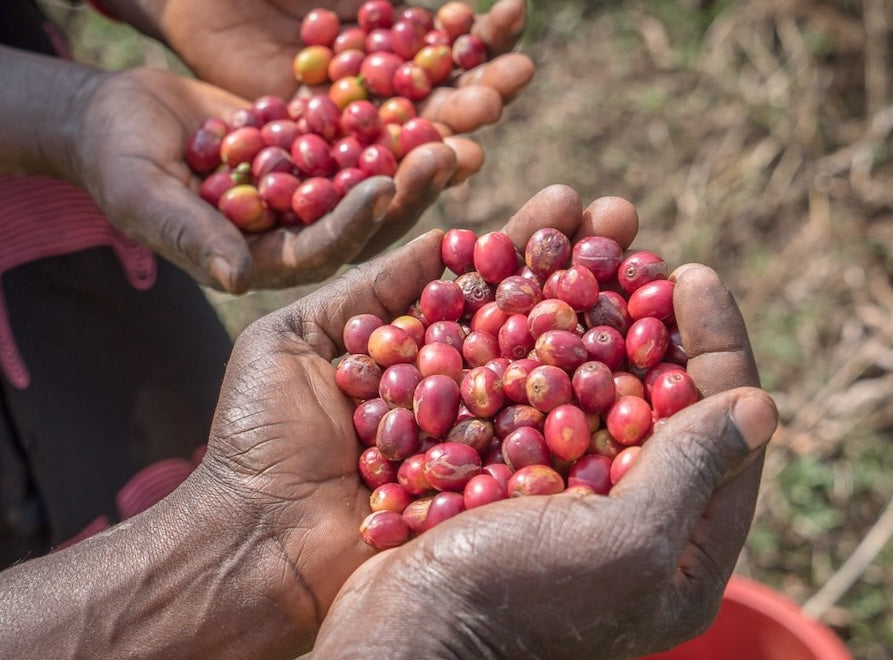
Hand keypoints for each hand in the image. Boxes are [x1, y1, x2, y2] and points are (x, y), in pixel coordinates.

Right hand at [148, 0, 533, 266]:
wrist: (117, 114)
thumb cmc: (118, 162)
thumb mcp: (144, 195)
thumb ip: (189, 232)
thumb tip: (234, 275)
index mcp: (275, 254)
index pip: (324, 247)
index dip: (353, 222)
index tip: (385, 189)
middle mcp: (312, 222)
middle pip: (375, 207)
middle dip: (417, 179)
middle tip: (462, 147)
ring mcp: (327, 179)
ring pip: (389, 157)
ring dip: (437, 129)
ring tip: (483, 96)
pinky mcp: (332, 135)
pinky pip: (377, 112)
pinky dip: (412, 89)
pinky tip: (452, 59)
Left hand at [192, 185, 637, 644]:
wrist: (257, 543)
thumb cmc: (258, 438)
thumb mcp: (294, 337)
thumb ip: (369, 288)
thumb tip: (444, 237)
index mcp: (416, 350)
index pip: (479, 283)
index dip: (522, 242)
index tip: (570, 199)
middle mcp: (459, 390)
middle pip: (525, 318)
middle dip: (577, 265)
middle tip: (625, 213)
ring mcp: (481, 438)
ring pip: (547, 370)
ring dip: (599, 316)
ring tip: (646, 257)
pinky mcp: (494, 487)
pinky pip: (547, 440)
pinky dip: (591, 396)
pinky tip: (639, 347)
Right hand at [306, 185, 778, 657]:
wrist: (404, 639)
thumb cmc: (515, 603)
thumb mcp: (625, 548)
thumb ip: (694, 474)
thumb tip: (758, 403)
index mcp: (676, 542)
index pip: (719, 423)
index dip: (715, 340)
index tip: (691, 271)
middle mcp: (619, 505)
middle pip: (646, 382)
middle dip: (637, 300)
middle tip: (626, 227)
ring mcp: (553, 481)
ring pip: (576, 370)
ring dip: (574, 297)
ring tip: (566, 228)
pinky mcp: (495, 465)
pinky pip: (515, 383)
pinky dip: (513, 328)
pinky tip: (506, 281)